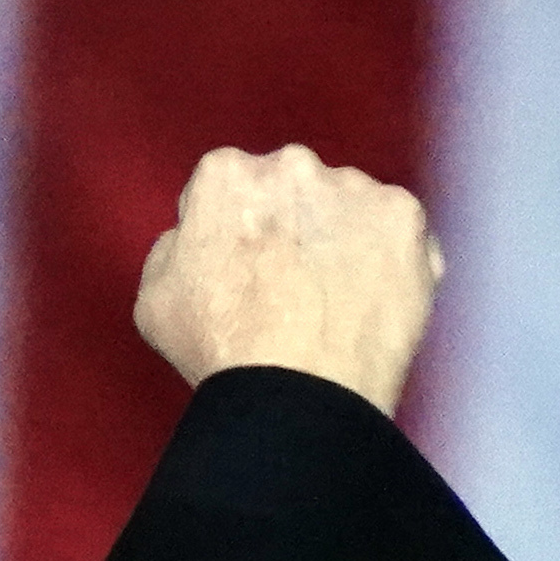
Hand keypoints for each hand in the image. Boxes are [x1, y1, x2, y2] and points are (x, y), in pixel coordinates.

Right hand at [131, 145, 444, 416]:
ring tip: (336, 302)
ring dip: (344, 238)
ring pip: (349, 206)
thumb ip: (176, 245)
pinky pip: (398, 233)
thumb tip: (200, 234)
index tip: (244, 267)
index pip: (231, 187)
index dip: (236, 230)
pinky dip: (391, 261)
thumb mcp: (155, 297)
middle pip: (293, 188)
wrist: (301, 395)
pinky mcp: (404, 219)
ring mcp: (355, 189)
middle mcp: (293, 165)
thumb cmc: (223, 352)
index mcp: (226, 174)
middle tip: (292, 286)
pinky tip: (371, 303)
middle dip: (293, 224)